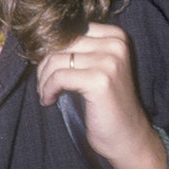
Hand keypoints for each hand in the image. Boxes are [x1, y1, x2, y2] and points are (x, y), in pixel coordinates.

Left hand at [38, 23, 168, 168]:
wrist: (127, 138)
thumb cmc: (106, 104)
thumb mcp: (96, 67)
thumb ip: (78, 50)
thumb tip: (40, 38)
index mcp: (116, 36)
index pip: (68, 30)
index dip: (52, 49)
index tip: (49, 69)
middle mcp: (115, 44)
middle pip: (60, 43)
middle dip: (45, 65)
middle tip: (44, 85)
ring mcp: (109, 61)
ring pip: (56, 59)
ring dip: (44, 79)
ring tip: (46, 94)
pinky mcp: (99, 80)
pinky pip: (58, 77)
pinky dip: (47, 90)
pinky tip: (49, 101)